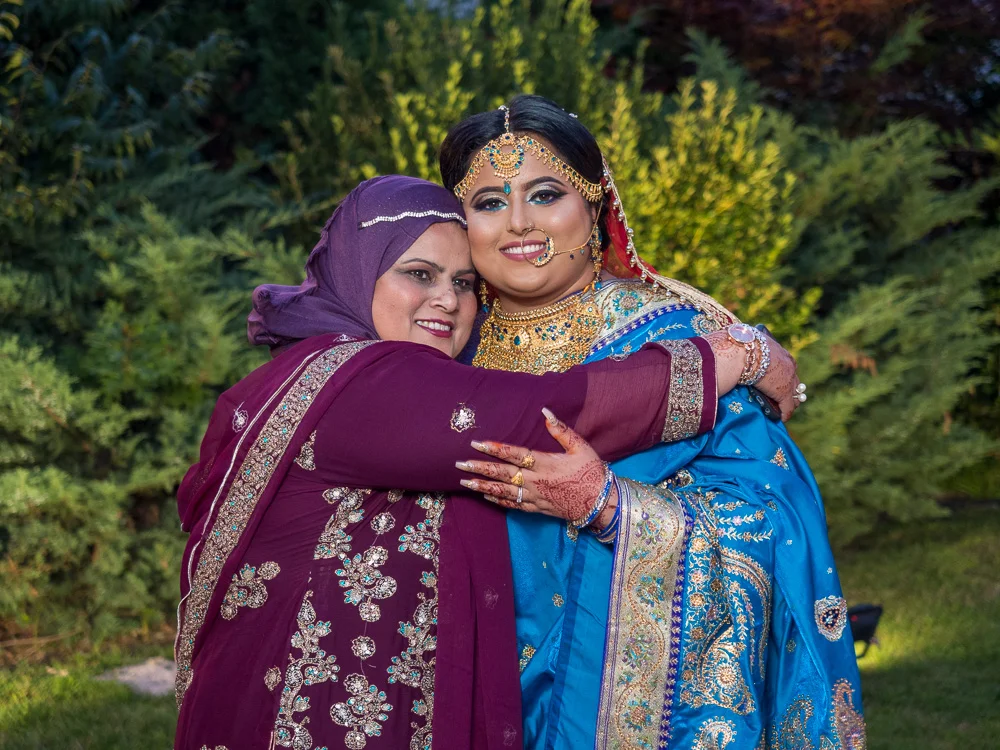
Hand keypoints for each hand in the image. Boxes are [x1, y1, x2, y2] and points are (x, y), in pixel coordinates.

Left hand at [456, 408, 610, 522]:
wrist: (602, 504)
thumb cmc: (593, 473)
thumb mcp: (581, 447)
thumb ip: (561, 430)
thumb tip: (545, 412)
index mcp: (545, 463)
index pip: (514, 454)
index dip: (494, 448)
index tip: (476, 443)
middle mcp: (536, 481)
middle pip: (503, 473)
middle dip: (480, 467)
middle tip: (459, 463)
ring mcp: (535, 497)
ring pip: (503, 491)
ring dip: (482, 485)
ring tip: (464, 481)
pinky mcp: (537, 508)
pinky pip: (514, 504)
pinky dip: (498, 500)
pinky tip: (485, 495)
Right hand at [703, 327, 802, 421]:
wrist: (743, 351)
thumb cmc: (741, 344)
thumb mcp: (749, 341)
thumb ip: (750, 345)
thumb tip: (738, 340)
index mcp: (780, 352)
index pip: (787, 365)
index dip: (783, 374)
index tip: (778, 379)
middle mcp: (789, 365)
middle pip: (794, 380)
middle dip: (790, 389)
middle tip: (785, 397)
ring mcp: (788, 379)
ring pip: (794, 395)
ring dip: (789, 402)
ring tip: (783, 408)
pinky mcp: (784, 393)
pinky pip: (787, 407)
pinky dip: (785, 413)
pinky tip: (781, 417)